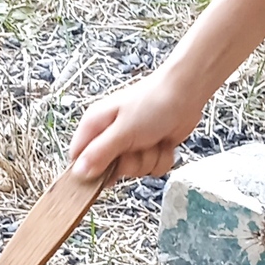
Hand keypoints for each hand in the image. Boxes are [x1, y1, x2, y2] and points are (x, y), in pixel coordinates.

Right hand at [69, 68, 208, 183]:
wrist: (186, 92)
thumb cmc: (154, 101)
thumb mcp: (123, 130)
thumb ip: (100, 152)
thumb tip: (78, 172)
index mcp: (95, 125)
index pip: (79, 158)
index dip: (91, 170)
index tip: (109, 170)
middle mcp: (110, 135)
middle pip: (109, 169)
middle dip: (129, 163)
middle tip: (137, 146)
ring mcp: (130, 143)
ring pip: (133, 171)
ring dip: (148, 159)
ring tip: (153, 139)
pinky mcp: (149, 149)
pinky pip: (151, 169)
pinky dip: (162, 158)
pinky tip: (164, 142)